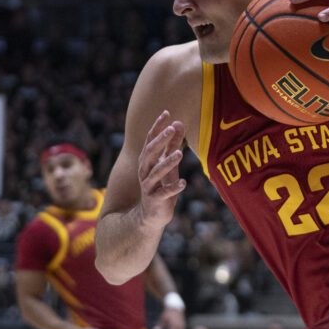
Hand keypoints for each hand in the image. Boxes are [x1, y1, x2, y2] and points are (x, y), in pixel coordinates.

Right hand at [138, 110, 185, 228]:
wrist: (150, 215)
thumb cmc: (161, 185)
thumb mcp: (168, 164)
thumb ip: (172, 145)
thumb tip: (178, 122)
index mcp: (147, 160)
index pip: (150, 139)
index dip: (157, 126)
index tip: (166, 113)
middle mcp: (145, 171)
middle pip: (150, 153)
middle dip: (161, 140)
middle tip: (172, 128)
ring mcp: (148, 186)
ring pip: (156, 172)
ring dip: (167, 162)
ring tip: (179, 153)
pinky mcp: (155, 200)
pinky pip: (163, 193)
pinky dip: (173, 188)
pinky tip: (183, 183)